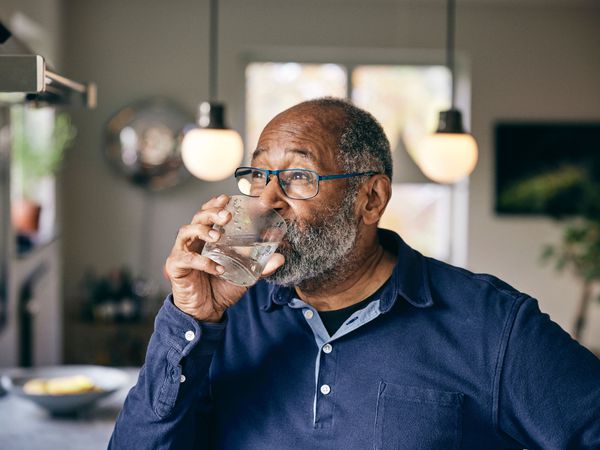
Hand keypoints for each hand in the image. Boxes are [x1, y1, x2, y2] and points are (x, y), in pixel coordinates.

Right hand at [164, 194, 284, 321]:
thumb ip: (261, 267)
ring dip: (203, 231)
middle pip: (197, 218)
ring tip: (218, 237)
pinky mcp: (175, 266)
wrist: (207, 311)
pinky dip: (203, 261)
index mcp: (207, 238)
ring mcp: (182, 252)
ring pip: (186, 231)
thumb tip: (281, 258)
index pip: (208, 214)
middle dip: (212, 213)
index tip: (226, 198)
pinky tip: (217, 268)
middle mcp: (193, 241)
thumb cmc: (221, 288)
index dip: (215, 204)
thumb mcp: (245, 275)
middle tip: (226, 216)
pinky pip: (187, 259)